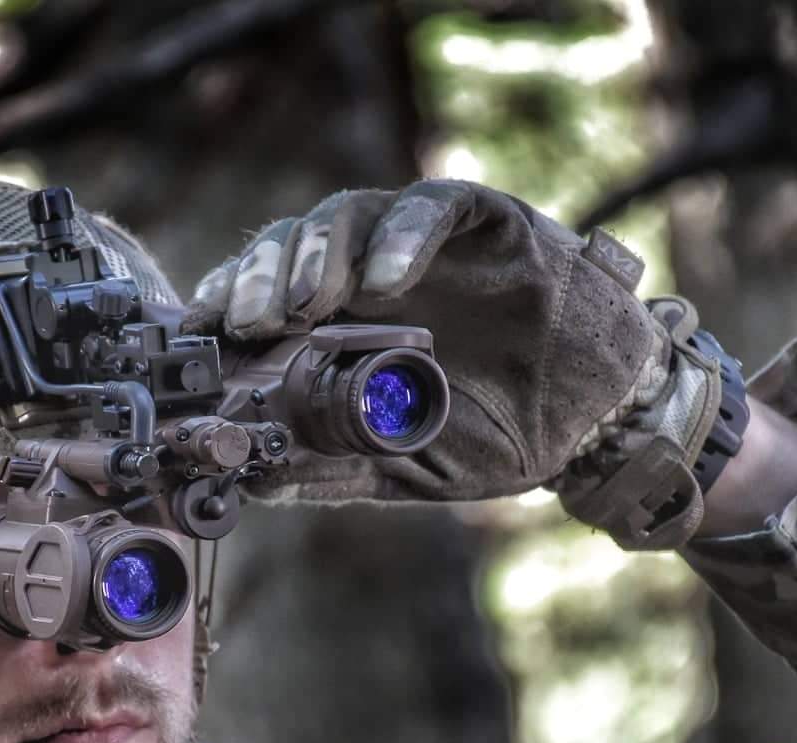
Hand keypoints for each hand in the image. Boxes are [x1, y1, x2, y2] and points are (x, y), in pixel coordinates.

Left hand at [183, 180, 668, 499]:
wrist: (598, 422)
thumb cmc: (500, 432)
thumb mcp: (406, 462)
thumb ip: (335, 466)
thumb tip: (257, 484)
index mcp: (344, 322)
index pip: (266, 294)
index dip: (226, 306)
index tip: (198, 340)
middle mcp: (373, 271)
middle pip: (292, 246)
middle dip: (257, 280)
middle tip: (245, 324)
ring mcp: (426, 242)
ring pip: (347, 214)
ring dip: (315, 256)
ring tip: (302, 304)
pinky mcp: (486, 219)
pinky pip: (434, 206)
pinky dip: (404, 236)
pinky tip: (386, 279)